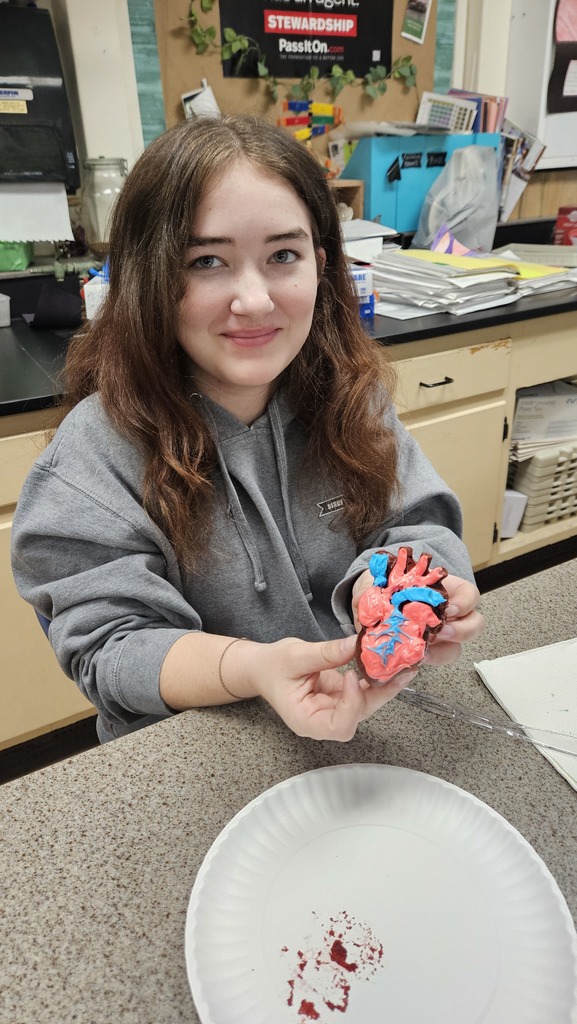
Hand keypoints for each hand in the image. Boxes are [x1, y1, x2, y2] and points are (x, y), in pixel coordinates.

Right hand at [254, 634, 416, 741]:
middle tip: (400, 671)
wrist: (263, 667)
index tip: (353, 676)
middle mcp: (323, 721)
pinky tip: (392, 665)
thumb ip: (326, 653)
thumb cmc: (271, 666)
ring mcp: (334, 709)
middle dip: (380, 695)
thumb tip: (356, 644)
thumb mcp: (295, 655)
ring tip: (404, 667)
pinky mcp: (341, 696)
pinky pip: (363, 692)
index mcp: (306, 720)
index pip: (337, 725)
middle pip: (358, 716)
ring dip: (385, 686)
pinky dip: (377, 679)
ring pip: (366, 705)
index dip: (351, 704)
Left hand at [351, 567, 482, 678]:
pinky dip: (425, 662)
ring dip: (443, 652)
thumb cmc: (387, 589)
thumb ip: (377, 588)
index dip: (465, 603)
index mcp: (446, 591)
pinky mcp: (428, 652)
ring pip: (457, 648)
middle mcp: (449, 615)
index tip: (449, 608)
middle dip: (463, 630)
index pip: (469, 595)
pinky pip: (435, 660)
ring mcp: (441, 636)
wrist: (375, 606)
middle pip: (475, 624)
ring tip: (424, 652)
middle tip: (441, 632)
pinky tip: (412, 659)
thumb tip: (367, 598)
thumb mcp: (383, 582)